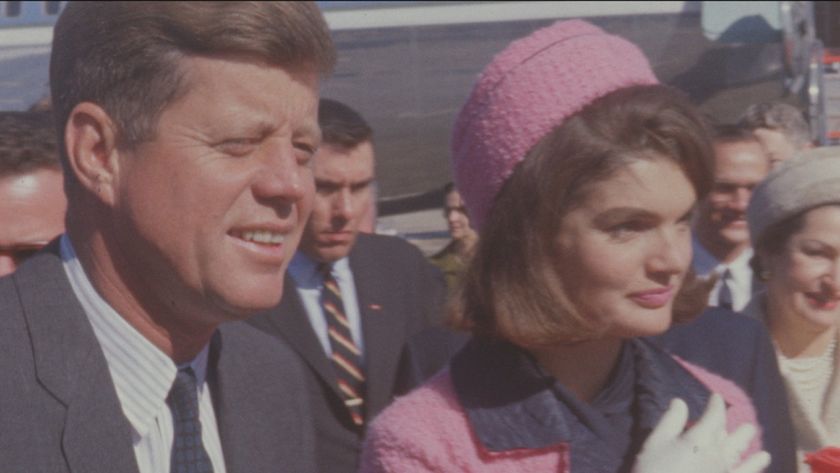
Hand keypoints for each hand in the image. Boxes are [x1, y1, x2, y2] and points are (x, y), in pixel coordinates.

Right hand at [632, 394, 770, 472]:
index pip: (714, 416)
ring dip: (748, 448)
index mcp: (701, 438)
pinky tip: (762, 462)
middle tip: (746, 425)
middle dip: (740, 429)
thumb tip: (680, 401)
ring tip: (760, 446)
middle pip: (733, 437)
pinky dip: (754, 468)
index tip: (717, 397)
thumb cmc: (654, 469)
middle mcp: (718, 454)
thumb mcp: (656, 441)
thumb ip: (671, 420)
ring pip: (740, 456)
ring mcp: (724, 471)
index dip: (716, 405)